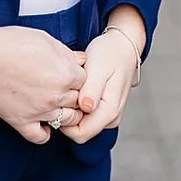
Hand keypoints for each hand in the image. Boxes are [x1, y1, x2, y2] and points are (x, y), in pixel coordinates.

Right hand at [0, 20, 86, 144]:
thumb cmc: (10, 43)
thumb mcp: (45, 39)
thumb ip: (66, 53)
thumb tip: (80, 60)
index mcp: (65, 73)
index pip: (86, 81)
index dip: (78, 77)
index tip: (69, 74)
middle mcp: (57, 95)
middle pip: (78, 102)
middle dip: (74, 95)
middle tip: (63, 88)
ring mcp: (40, 111)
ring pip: (66, 121)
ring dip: (65, 114)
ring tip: (56, 105)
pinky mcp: (21, 121)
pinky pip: (40, 137)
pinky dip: (45, 134)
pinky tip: (43, 125)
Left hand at [60, 18, 142, 142]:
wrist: (121, 46)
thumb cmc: (109, 54)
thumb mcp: (98, 68)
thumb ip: (91, 90)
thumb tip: (85, 108)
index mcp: (109, 111)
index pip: (80, 134)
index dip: (65, 122)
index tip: (59, 102)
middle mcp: (110, 118)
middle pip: (79, 131)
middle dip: (67, 116)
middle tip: (64, 92)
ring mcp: (107, 115)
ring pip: (81, 125)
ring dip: (71, 111)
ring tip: (72, 89)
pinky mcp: (103, 110)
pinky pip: (84, 116)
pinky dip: (76, 106)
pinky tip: (76, 90)